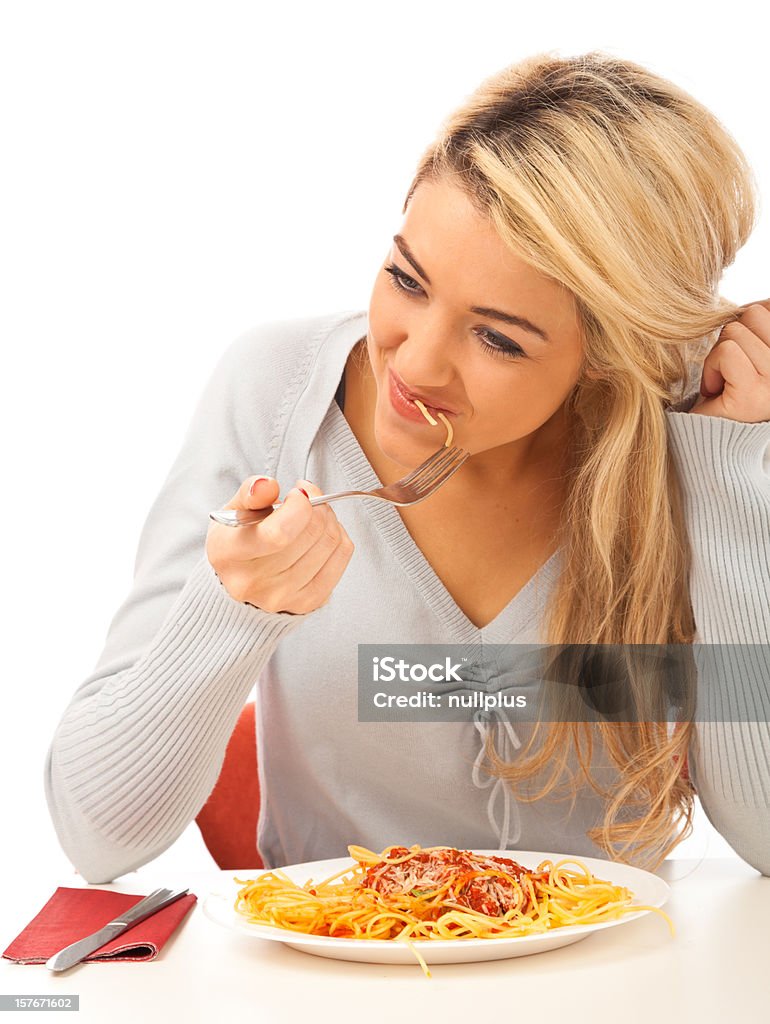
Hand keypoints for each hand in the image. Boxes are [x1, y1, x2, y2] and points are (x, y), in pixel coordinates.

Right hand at [206, 476, 354, 613]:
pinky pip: (341, 557)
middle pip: (311, 534)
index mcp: (228, 554)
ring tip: (314, 514)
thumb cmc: (238, 539)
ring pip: (330, 543)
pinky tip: (323, 532)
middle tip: (308, 498)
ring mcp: (282, 597)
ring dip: (329, 518)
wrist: (239, 580)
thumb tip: (267, 485)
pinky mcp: (307, 603)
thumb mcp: (233, 510)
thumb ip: (250, 493)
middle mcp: (253, 582)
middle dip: (318, 505)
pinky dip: (339, 537)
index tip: (298, 493)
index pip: (278, 533)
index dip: (300, 506)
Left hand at [690, 300, 769, 422]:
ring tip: (724, 382)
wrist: (712, 441)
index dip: (749, 324)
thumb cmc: (729, 390)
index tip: (744, 356)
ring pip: (735, 331)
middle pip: (754, 315)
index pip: (769, 308)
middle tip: (730, 371)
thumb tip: (761, 301)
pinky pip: (726, 351)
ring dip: (717, 356)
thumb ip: (761, 324)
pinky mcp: (753, 393)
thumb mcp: (752, 349)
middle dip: (731, 339)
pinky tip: (715, 390)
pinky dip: (711, 367)